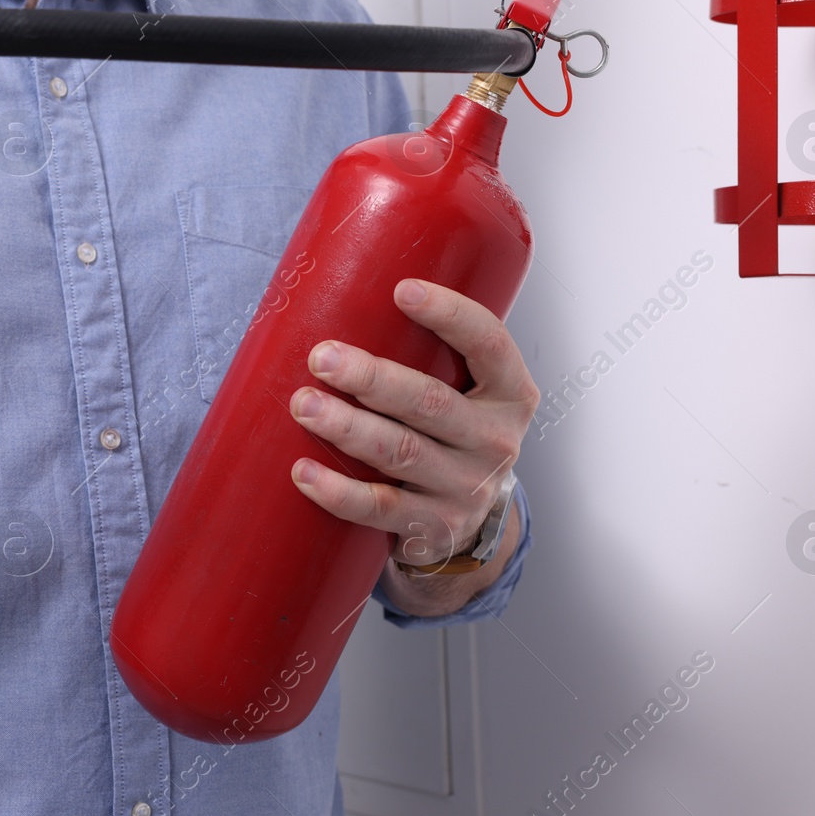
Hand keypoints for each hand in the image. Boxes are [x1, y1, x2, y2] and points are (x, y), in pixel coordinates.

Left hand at [287, 278, 538, 571]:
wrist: (468, 521)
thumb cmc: (450, 432)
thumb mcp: (465, 390)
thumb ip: (428, 351)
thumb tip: (340, 288)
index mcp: (510, 392)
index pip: (489, 343)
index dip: (449, 314)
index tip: (401, 290)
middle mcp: (496, 440)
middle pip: (430, 402)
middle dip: (372, 377)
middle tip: (322, 357)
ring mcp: (467, 488)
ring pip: (402, 452)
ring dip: (348, 427)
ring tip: (304, 405)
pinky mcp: (434, 527)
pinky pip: (382, 509)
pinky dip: (339, 492)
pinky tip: (304, 473)